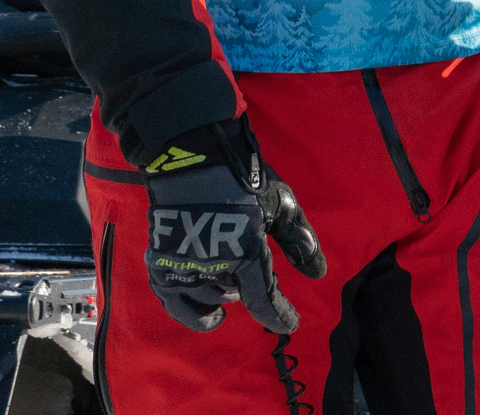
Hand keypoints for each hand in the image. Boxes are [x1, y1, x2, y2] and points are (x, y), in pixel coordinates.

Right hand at [140, 118, 325, 333]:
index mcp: (246, 253)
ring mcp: (185, 267)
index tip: (290, 325)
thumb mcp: (280, 204)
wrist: (189, 154)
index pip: (265, 301)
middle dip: (247, 289)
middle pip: (236, 296)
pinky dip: (188, 310)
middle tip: (251, 275)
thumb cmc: (240, 177)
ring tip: (229, 285)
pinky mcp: (161, 263)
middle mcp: (214, 268)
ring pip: (207, 299)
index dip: (280, 317)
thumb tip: (319, 274)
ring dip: (222, 295)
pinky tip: (199, 307)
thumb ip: (299, 241)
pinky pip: (173, 300)